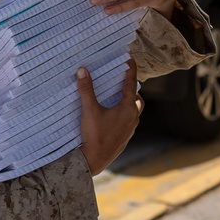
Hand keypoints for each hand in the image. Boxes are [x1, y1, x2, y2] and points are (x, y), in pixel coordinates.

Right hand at [77, 59, 142, 175]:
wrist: (95, 160)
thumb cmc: (94, 135)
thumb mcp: (89, 110)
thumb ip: (86, 89)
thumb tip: (82, 70)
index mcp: (126, 108)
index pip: (131, 84)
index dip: (131, 70)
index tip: (130, 58)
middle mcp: (132, 118)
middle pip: (137, 100)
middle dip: (132, 90)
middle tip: (124, 83)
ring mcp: (130, 130)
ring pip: (135, 113)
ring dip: (129, 104)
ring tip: (119, 99)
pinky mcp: (125, 138)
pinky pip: (129, 123)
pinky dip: (125, 116)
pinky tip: (114, 117)